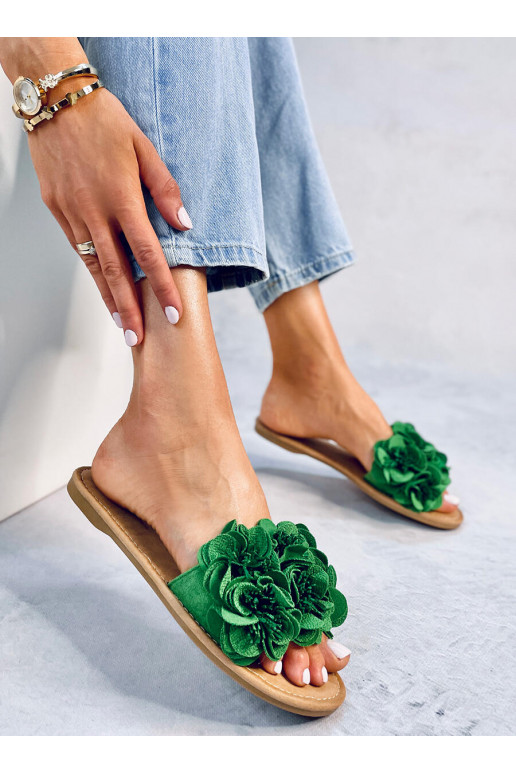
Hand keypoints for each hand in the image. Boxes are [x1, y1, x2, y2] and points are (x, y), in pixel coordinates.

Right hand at [28, 84, 189, 343]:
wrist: (55, 100)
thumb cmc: (104, 119)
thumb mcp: (144, 147)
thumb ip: (166, 189)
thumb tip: (185, 225)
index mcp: (122, 198)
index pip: (148, 254)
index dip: (162, 288)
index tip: (175, 314)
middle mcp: (94, 211)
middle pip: (116, 272)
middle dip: (130, 310)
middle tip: (140, 340)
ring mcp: (72, 213)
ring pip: (93, 265)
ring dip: (108, 298)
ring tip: (121, 323)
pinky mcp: (56, 209)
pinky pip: (79, 247)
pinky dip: (92, 270)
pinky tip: (102, 286)